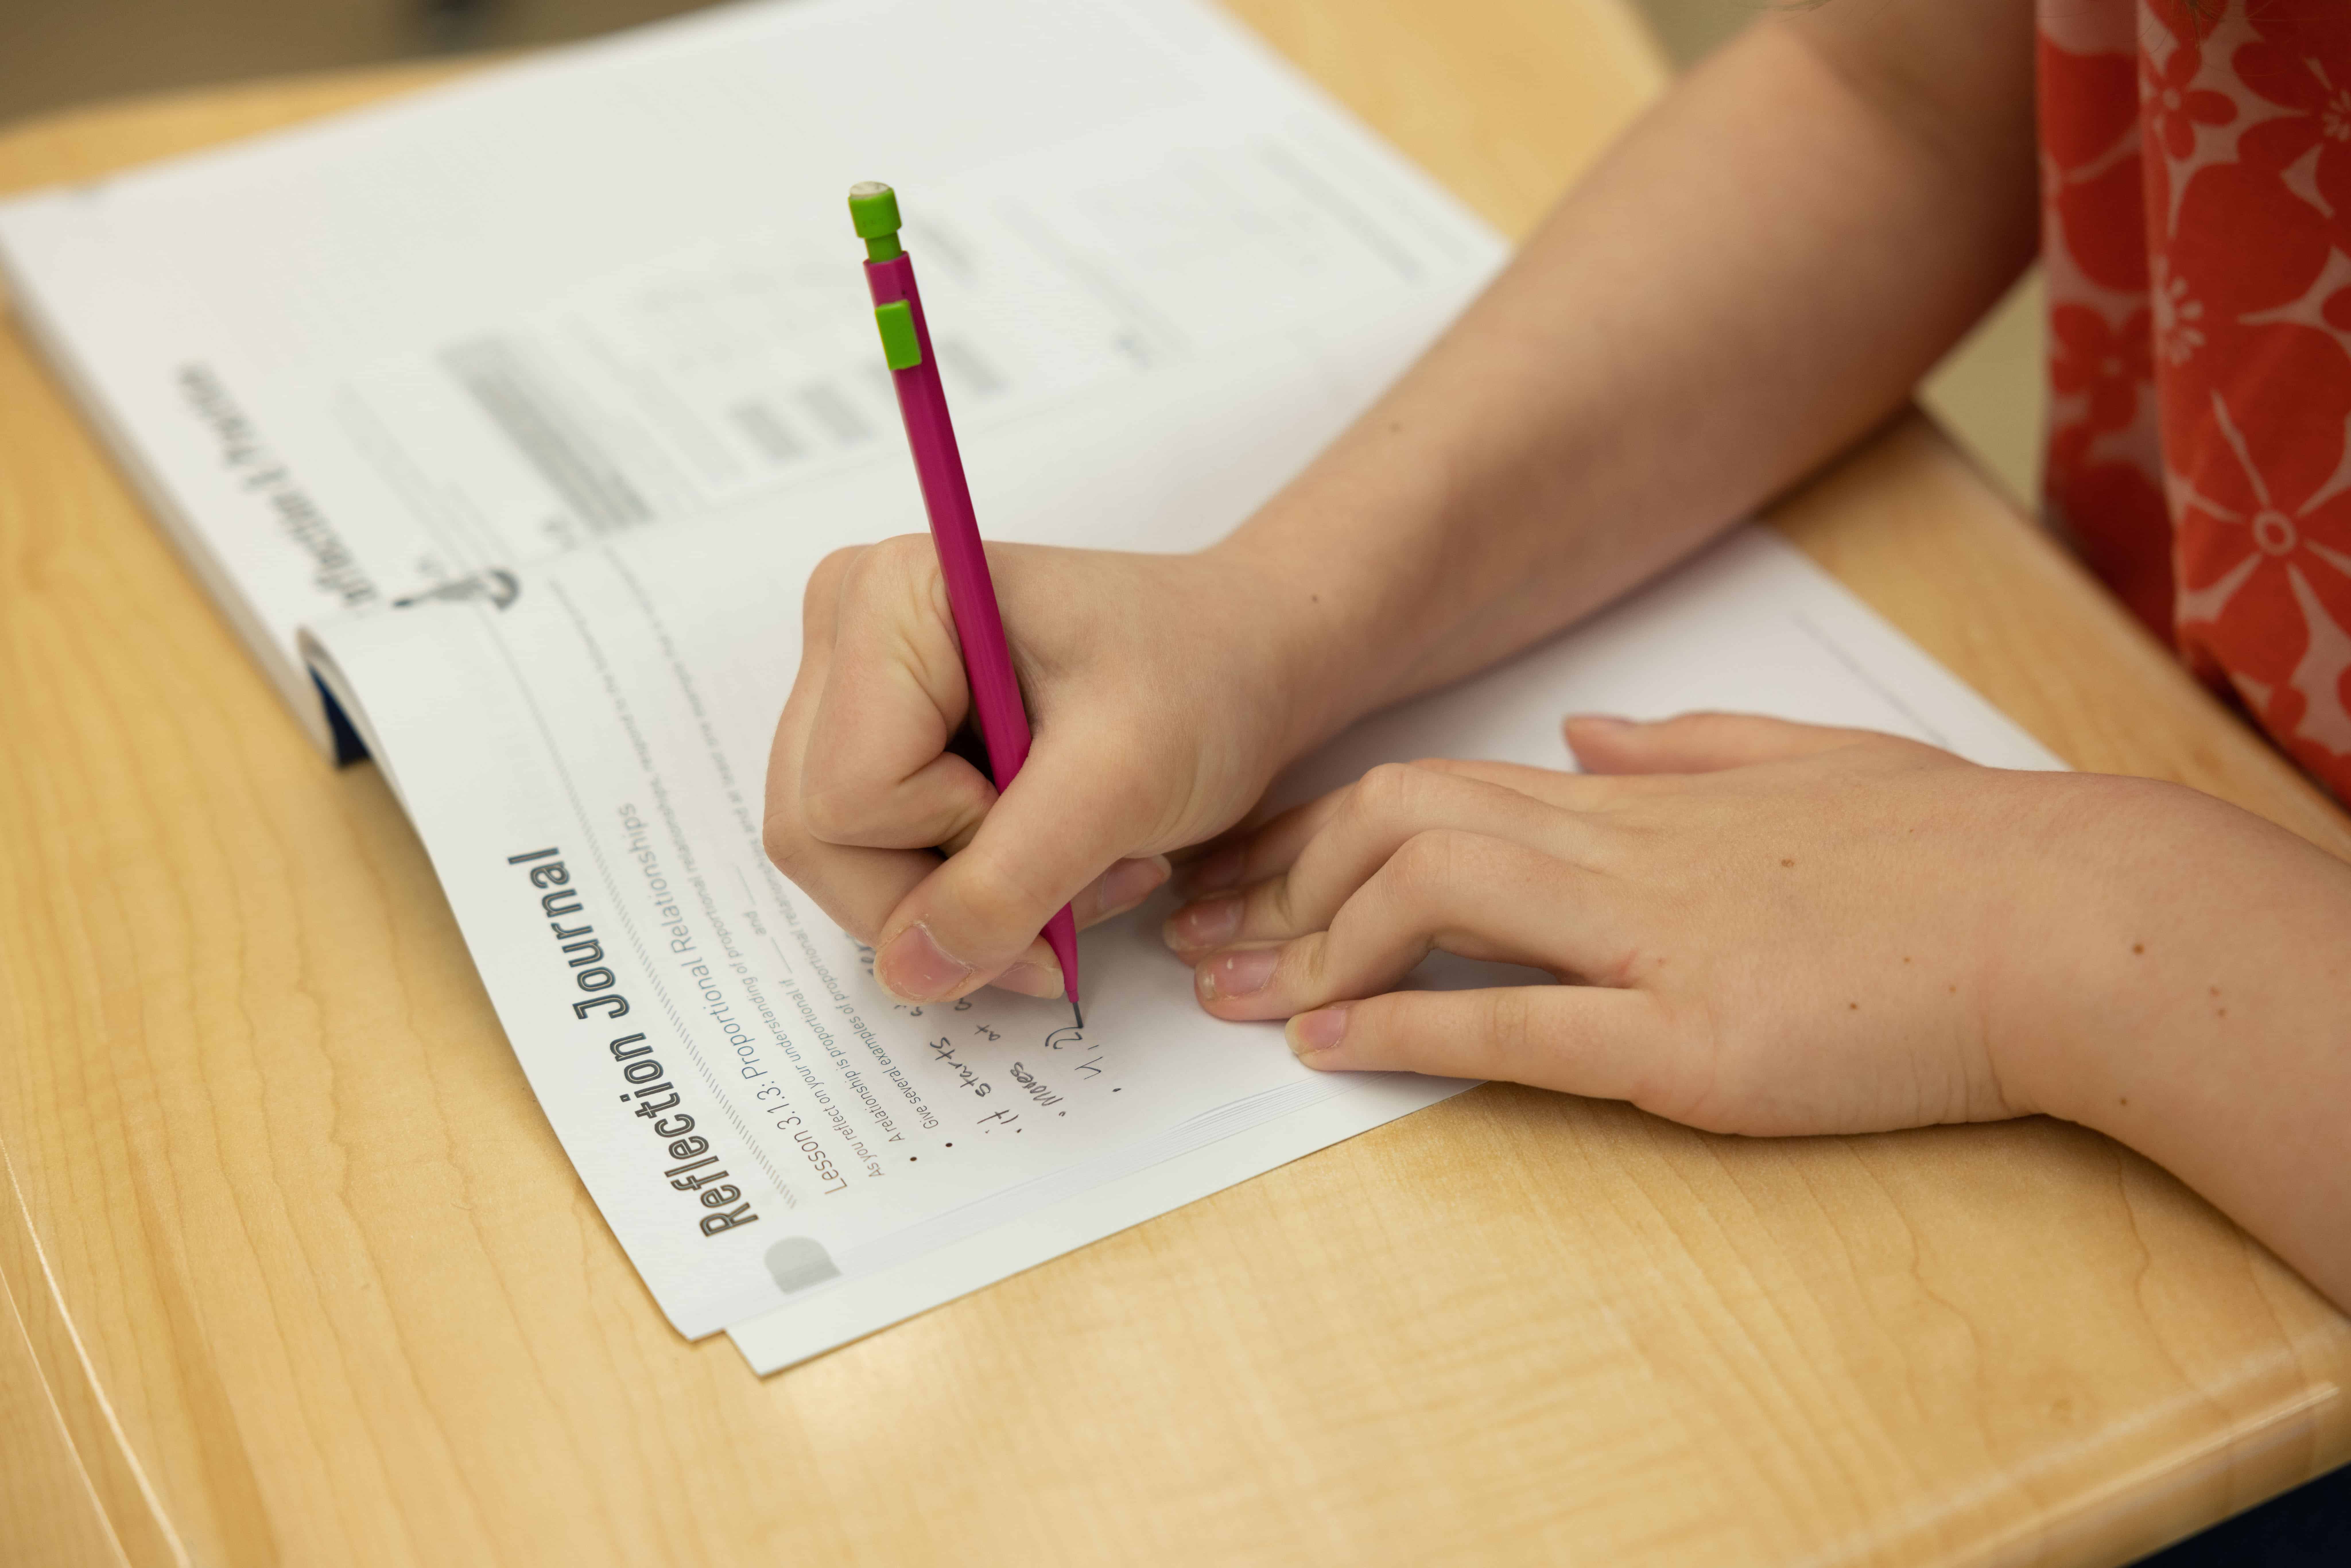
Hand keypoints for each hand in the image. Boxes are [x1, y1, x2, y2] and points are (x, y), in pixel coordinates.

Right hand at [764, 536, 1341, 1004]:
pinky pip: (878, 860)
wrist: (1247, 656)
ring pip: (846, 863)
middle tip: (1090, 876)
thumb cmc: (1204, 680)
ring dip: (972, 904)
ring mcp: (850, 687)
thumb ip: (1009, 880)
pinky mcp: (877, 740)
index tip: (1074, 815)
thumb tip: (906, 973)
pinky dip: (971, 891)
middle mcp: (843, 629)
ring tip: (1087, 866)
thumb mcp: (1123, 782)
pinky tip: (1058, 859)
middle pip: (821, 838)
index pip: (846, 800)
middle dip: (957, 896)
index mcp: (886, 596)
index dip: (956, 844)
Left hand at [1161, 714, 2197, 1136]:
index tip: (1245, 874)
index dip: (1317, 830)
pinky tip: (1333, 1050)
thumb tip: (1583, 729)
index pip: (1434, 788)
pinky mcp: (1695, 1037)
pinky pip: (1517, 1020)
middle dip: (1279, 882)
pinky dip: (1408, 1028)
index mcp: (1644, 801)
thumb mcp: (1810, 765)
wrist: (2070, 918)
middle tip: (1198, 943)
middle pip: (1399, 825)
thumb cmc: (1947, 854)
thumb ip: (1687, 745)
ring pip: (1432, 899)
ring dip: (1317, 951)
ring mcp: (1655, 938)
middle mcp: (1625, 852)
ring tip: (1237, 1003)